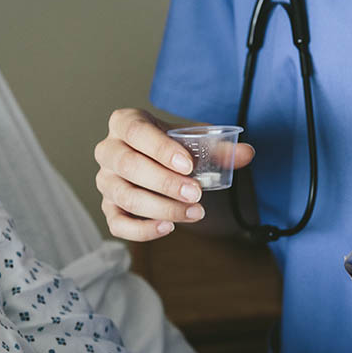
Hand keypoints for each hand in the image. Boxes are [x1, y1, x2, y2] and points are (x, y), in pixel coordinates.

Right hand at [94, 108, 254, 241]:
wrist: (159, 162)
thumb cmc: (172, 146)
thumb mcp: (194, 140)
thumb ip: (219, 147)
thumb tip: (246, 153)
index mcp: (124, 123)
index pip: (136, 132)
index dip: (161, 149)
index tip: (189, 165)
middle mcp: (108, 150)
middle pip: (128, 165)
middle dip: (164, 182)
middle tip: (196, 192)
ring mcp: (105, 181)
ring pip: (125, 196)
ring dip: (161, 207)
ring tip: (194, 212)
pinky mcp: (109, 207)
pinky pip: (117, 223)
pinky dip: (141, 230)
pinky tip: (168, 227)